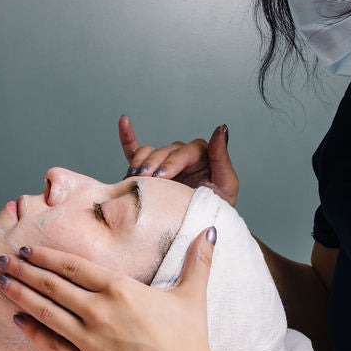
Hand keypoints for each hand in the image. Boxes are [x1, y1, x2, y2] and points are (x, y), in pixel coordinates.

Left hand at [0, 228, 217, 350]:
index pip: (73, 266)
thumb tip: (212, 231)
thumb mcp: (193, 295)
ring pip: (45, 312)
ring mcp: (90, 341)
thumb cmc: (191, 340)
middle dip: (24, 270)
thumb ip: (197, 261)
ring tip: (2, 283)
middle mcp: (100, 311)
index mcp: (121, 289)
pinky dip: (32, 331)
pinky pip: (51, 346)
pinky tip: (17, 319)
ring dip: (20, 295)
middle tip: (3, 260)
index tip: (27, 249)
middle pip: (52, 285)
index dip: (46, 255)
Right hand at [118, 115, 239, 205]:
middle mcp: (182, 155)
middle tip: (146, 181)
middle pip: (165, 151)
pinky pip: (137, 151)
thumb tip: (221, 128)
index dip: (173, 162)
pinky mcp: (151, 170)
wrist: (200, 229)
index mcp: (202, 155)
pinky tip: (123, 122)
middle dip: (154, 165)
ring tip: (134, 177)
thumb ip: (222, 157)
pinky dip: (128, 137)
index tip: (162, 176)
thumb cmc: (217, 209)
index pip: (186, 151)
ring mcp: (165, 161)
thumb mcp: (227, 185)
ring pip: (149, 152)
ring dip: (140, 162)